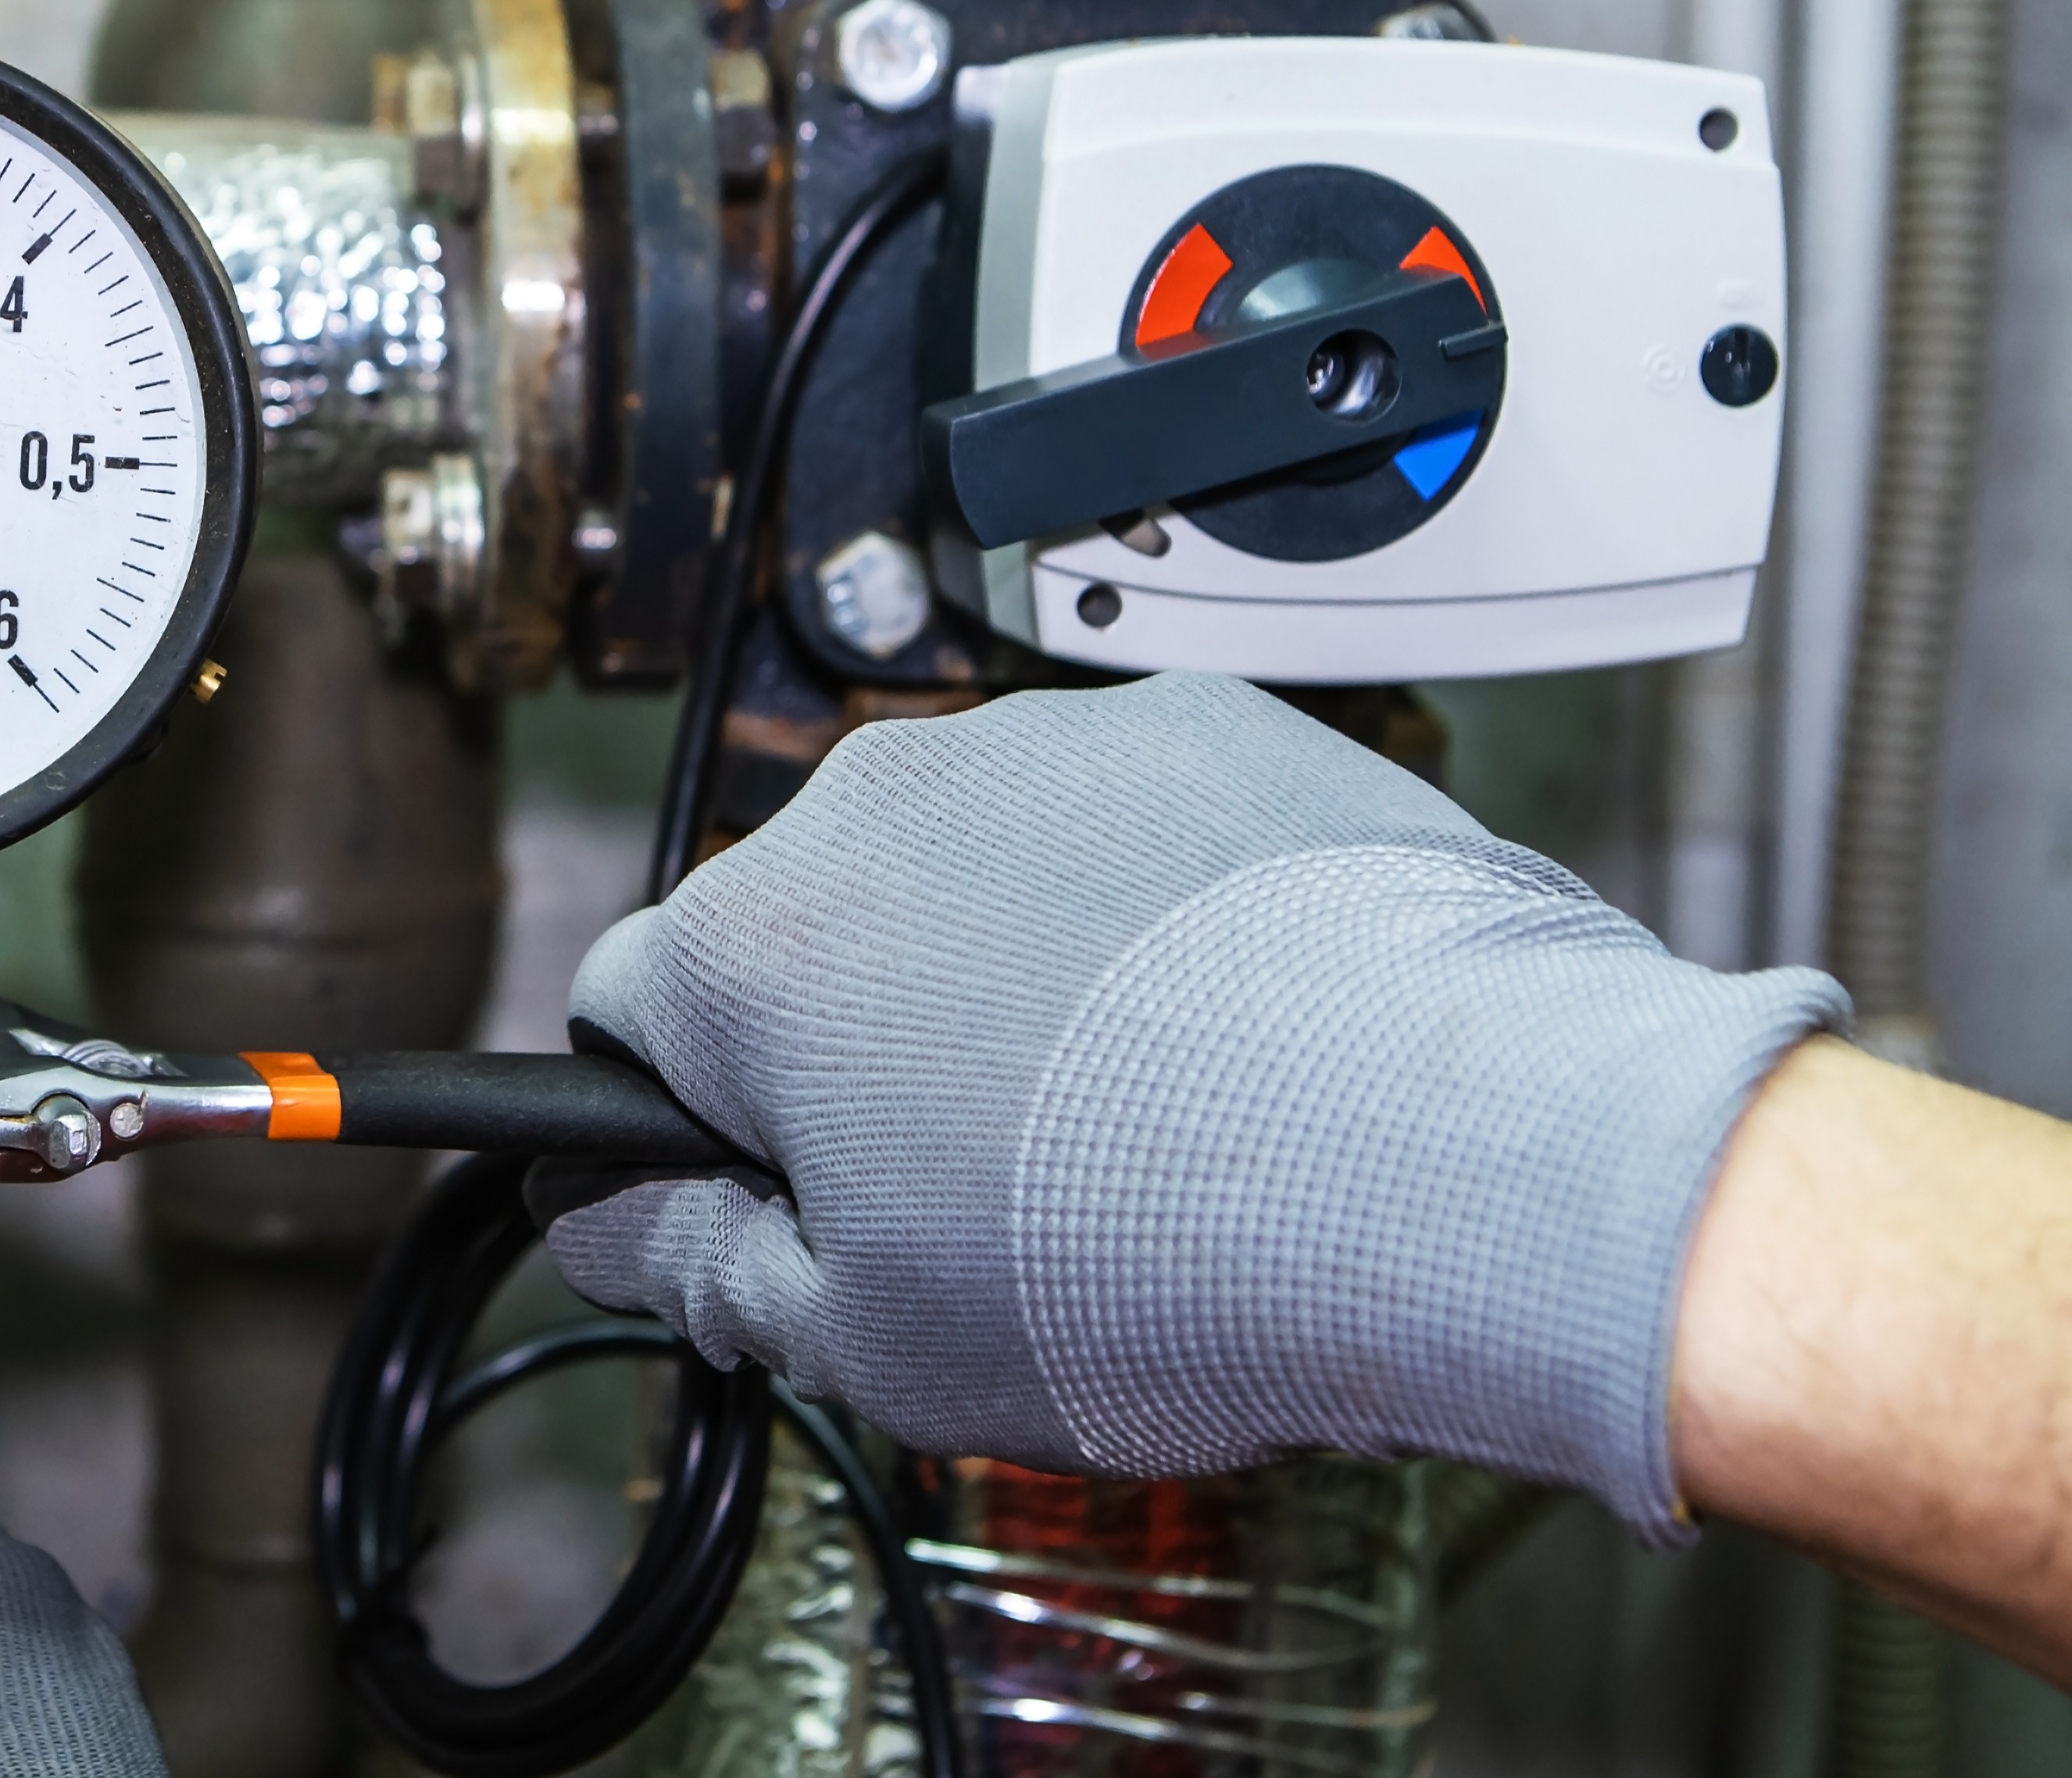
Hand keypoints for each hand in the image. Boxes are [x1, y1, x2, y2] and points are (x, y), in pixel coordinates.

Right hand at [542, 672, 1846, 1540]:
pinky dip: (1150, 903)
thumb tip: (617, 1228)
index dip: (688, 1124)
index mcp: (755, 950)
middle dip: (860, 1043)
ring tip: (1133, 1114)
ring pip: (966, 868)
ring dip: (1008, 965)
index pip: (623, 1013)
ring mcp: (1046, 751)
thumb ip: (702, 1268)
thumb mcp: (872, 1344)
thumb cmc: (1168, 1255)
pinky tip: (1227, 1029)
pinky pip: (1122, 817)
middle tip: (977, 1189)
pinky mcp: (1201, 726)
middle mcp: (877, 807)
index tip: (772, 1193)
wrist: (1454, 1166)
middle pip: (805, 929)